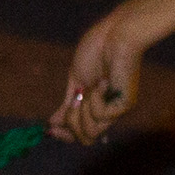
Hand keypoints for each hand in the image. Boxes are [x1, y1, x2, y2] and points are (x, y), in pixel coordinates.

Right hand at [53, 0, 157, 144]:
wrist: (114, 36)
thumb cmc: (96, 51)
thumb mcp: (75, 80)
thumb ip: (67, 104)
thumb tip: (52, 124)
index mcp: (95, 106)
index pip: (81, 134)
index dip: (65, 135)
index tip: (50, 130)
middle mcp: (107, 112)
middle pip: (85, 139)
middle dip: (70, 123)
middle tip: (73, 101)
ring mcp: (116, 109)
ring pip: (91, 132)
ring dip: (81, 112)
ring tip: (88, 89)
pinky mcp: (124, 105)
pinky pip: (100, 116)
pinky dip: (94, 99)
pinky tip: (102, 82)